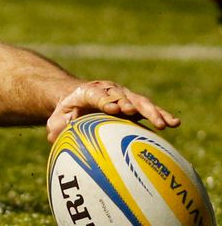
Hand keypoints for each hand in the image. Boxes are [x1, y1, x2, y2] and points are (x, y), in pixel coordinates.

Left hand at [46, 80, 179, 142]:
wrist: (78, 99)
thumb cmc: (66, 112)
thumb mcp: (57, 119)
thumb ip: (56, 126)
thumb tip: (54, 137)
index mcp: (87, 92)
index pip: (96, 93)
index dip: (105, 100)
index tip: (114, 108)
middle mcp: (107, 91)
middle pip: (121, 95)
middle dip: (129, 103)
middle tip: (136, 113)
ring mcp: (123, 96)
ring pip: (139, 101)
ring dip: (151, 111)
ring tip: (164, 123)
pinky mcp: (133, 104)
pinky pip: (148, 109)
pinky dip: (160, 114)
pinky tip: (174, 123)